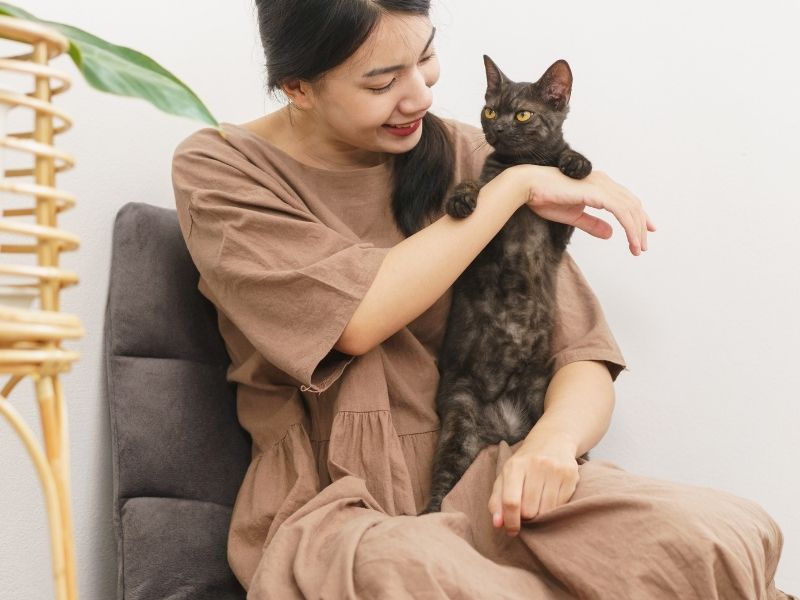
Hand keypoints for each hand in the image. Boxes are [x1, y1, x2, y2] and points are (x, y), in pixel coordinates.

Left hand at [487, 433, 579, 535]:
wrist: (552, 441)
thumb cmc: (524, 465)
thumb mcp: (505, 477)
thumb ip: (497, 501)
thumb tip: (497, 524)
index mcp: (515, 466)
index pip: (511, 501)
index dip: (510, 521)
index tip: (512, 532)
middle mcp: (535, 465)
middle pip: (529, 509)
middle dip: (527, 516)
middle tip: (527, 510)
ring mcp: (554, 469)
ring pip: (546, 510)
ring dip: (541, 514)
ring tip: (538, 504)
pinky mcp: (570, 474)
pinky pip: (561, 505)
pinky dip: (554, 508)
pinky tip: (551, 497)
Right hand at [506, 164, 655, 255]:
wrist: (529, 187)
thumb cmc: (545, 198)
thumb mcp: (573, 216)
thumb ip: (592, 224)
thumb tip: (610, 234)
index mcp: (599, 184)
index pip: (626, 200)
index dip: (639, 217)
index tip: (646, 232)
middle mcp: (604, 182)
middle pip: (633, 204)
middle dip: (640, 227)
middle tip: (641, 247)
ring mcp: (602, 186)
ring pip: (630, 209)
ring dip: (636, 231)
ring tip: (637, 249)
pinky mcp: (597, 193)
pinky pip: (621, 212)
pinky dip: (629, 228)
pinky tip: (631, 242)